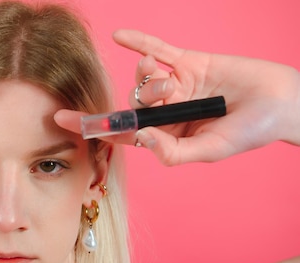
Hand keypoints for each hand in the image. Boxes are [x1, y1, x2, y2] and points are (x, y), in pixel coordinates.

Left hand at [55, 29, 299, 164]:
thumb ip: (174, 151)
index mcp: (166, 135)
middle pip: (132, 104)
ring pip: (144, 79)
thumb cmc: (249, 131)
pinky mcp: (187, 62)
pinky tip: (119, 37)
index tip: (59, 119)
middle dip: (142, 100)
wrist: (282, 101)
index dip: (92, 126)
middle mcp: (166, 111)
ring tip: (174, 81)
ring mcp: (175, 85)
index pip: (121, 133)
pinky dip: (140, 43)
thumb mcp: (210, 149)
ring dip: (150, 78)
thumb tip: (140, 139)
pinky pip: (159, 50)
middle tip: (169, 96)